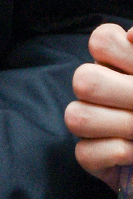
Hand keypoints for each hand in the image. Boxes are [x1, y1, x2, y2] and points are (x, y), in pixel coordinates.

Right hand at [65, 24, 132, 188]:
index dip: (119, 50)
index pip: (102, 40)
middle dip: (122, 93)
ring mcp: (93, 125)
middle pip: (83, 79)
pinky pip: (85, 152)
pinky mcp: (92, 158)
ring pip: (76, 116)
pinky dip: (118, 152)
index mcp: (123, 65)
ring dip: (121, 124)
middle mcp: (104, 92)